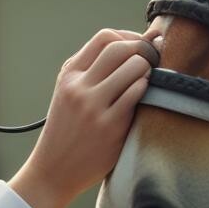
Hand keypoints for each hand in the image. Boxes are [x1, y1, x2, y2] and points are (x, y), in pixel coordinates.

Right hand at [10, 28, 159, 207]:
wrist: (54, 170)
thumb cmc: (68, 129)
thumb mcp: (69, 93)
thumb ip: (93, 71)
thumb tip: (134, 45)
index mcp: (69, 74)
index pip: (104, 38)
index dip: (130, 37)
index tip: (141, 46)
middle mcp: (79, 87)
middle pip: (120, 48)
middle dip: (143, 50)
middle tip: (154, 60)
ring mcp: (94, 106)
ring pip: (133, 68)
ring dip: (148, 69)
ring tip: (150, 78)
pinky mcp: (110, 126)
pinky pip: (137, 94)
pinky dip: (146, 88)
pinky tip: (147, 94)